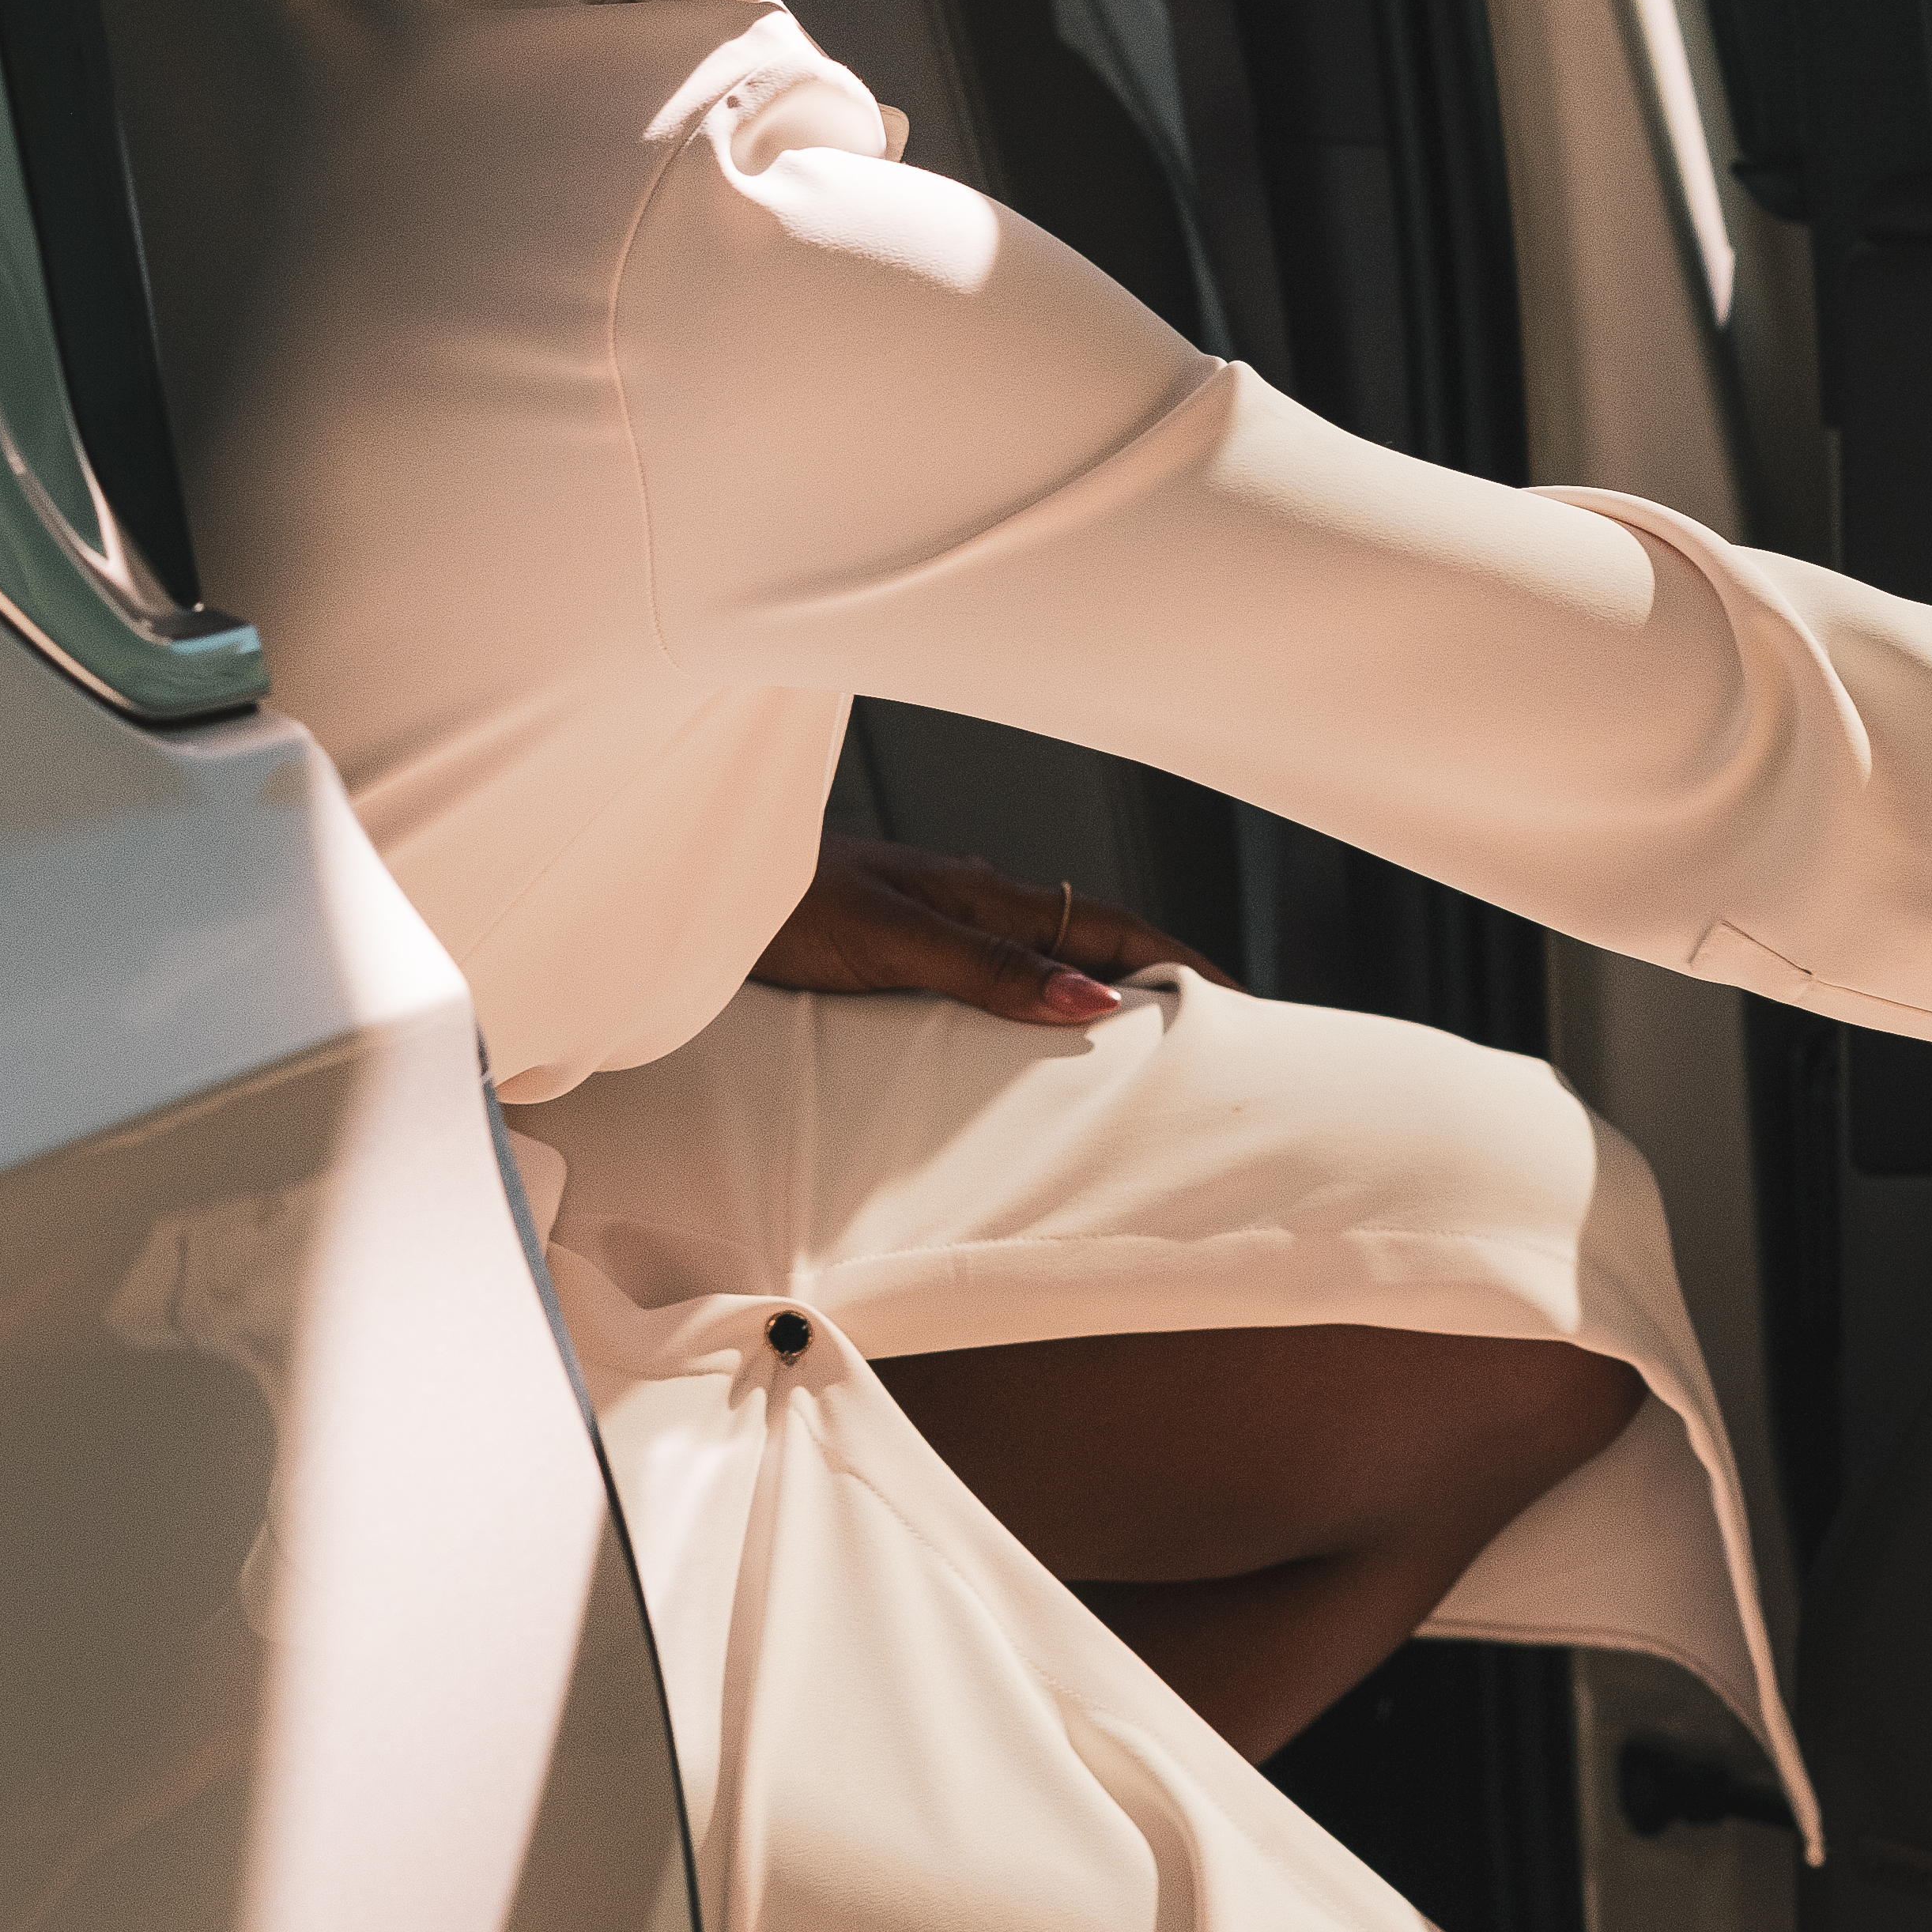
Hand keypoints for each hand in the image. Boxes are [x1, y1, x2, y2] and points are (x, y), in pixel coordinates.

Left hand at [753, 835, 1228, 1028]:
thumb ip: (986, 968)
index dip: (1178, 965)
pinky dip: (1037, 1000)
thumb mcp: (887, 940)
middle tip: (1221, 1033)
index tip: (1245, 1005)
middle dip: (1157, 981)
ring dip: (1099, 991)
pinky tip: (1033, 1034)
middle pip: (1087, 940)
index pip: (1106, 928)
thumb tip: (1094, 997)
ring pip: (1042, 956)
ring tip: (1147, 1046)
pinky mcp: (897, 945)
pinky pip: (994, 974)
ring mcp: (935, 920)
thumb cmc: (772, 904)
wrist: (686, 884)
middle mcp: (967, 902)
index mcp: (979, 893)